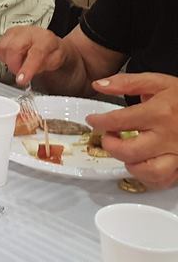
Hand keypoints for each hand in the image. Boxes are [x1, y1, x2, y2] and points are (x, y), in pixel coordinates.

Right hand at [0, 26, 67, 85]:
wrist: (47, 39)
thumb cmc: (50, 50)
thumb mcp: (55, 61)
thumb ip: (42, 67)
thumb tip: (28, 74)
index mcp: (45, 39)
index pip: (35, 53)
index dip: (27, 68)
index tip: (21, 80)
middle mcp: (29, 32)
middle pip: (14, 48)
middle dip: (14, 66)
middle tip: (21, 72)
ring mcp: (15, 31)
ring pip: (3, 48)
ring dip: (8, 61)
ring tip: (18, 63)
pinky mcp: (6, 33)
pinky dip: (4, 57)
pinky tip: (13, 57)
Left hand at [87, 73, 177, 189]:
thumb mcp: (157, 82)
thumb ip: (126, 82)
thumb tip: (98, 85)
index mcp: (159, 113)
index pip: (119, 121)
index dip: (100, 122)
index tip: (93, 120)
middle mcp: (169, 136)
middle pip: (130, 151)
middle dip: (111, 145)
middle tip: (108, 137)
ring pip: (148, 171)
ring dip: (130, 164)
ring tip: (125, 152)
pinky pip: (164, 180)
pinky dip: (148, 176)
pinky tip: (142, 163)